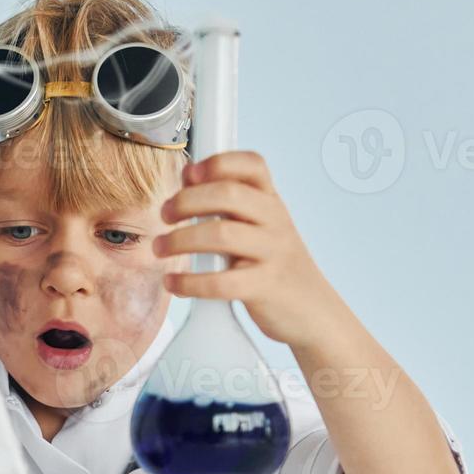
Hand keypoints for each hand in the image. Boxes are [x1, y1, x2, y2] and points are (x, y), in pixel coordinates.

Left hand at [154, 152, 348, 347]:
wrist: (313, 311)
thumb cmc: (274, 266)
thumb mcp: (261, 226)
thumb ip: (230, 205)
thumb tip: (187, 180)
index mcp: (271, 201)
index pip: (252, 164)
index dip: (217, 163)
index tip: (188, 175)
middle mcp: (275, 221)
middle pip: (228, 194)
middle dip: (186, 201)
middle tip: (164, 215)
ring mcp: (273, 253)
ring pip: (221, 234)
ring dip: (179, 240)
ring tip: (160, 248)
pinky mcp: (266, 287)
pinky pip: (222, 282)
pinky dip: (190, 282)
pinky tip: (174, 283)